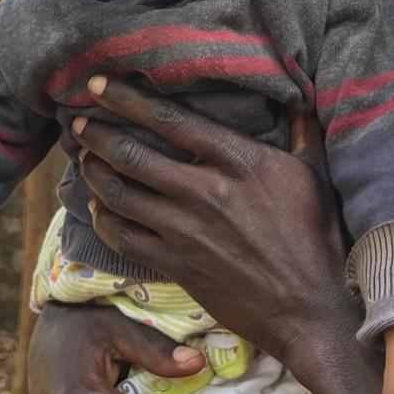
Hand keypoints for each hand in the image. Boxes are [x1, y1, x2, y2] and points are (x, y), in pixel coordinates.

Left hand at [72, 76, 355, 373]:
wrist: (308, 309)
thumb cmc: (315, 237)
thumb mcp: (314, 174)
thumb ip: (301, 130)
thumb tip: (299, 95)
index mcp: (237, 160)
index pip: (169, 119)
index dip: (126, 98)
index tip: (97, 84)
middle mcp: (204, 191)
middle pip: (132, 154)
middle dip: (96, 134)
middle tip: (77, 121)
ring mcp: (186, 231)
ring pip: (120, 194)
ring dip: (93, 172)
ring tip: (82, 157)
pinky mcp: (176, 265)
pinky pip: (124, 238)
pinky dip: (104, 219)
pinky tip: (99, 207)